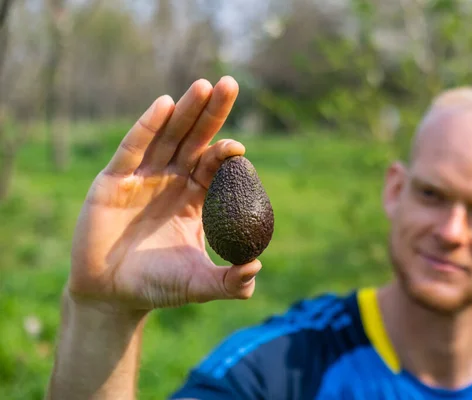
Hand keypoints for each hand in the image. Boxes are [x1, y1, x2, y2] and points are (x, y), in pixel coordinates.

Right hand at [68, 76, 260, 311]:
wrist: (111, 295)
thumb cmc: (157, 286)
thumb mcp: (197, 283)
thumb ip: (228, 282)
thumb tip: (257, 269)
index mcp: (194, 198)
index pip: (213, 166)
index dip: (225, 154)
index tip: (239, 148)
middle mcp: (171, 181)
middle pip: (195, 139)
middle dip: (212, 113)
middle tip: (230, 84)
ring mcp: (143, 177)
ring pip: (167, 136)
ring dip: (185, 110)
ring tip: (204, 85)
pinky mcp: (114, 180)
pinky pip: (134, 148)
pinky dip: (148, 126)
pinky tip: (165, 105)